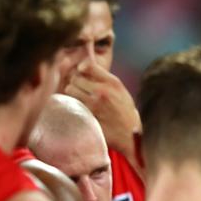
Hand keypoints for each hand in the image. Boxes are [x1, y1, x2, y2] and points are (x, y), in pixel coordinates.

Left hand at [64, 60, 142, 174]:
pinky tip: (80, 109)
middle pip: (75, 78)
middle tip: (82, 90)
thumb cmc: (125, 111)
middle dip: (76, 83)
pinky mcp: (86, 116)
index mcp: (113, 83)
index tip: (82, 72)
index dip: (82, 68)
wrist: (130, 134)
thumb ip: (105, 78)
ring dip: (73, 94)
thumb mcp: (121, 90)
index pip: (88, 66)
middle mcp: (102, 92)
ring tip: (81, 100)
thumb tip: (83, 67)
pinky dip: (72, 105)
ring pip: (70, 91)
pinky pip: (71, 105)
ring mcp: (93, 105)